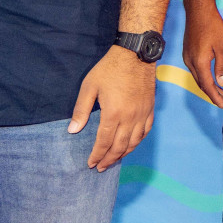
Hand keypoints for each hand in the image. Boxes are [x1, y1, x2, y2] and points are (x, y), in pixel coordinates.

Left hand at [69, 45, 156, 170]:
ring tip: (114, 160)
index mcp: (113, 114)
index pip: (104, 142)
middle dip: (109, 159)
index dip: (97, 155)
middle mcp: (129, 118)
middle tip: (100, 167)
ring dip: (123, 154)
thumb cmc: (109, 69)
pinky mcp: (149, 109)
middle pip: (119, 147)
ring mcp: (142, 114)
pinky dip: (138, 141)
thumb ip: (81, 110)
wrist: (135, 54)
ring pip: (134, 142)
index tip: (91, 164)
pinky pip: (145, 131)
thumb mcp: (89, 86)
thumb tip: (72, 130)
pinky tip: (132, 144)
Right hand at [184, 8, 222, 108]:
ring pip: (197, 77)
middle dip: (212, 94)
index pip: (207, 85)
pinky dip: (203, 77)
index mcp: (199, 62)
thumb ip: (221, 66)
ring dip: (207, 86)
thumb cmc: (212, 25)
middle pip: (201, 84)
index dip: (215, 97)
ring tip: (219, 92)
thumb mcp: (221, 47)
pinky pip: (194, 70)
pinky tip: (210, 77)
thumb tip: (222, 83)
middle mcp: (190, 62)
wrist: (198, 10)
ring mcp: (187, 57)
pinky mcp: (187, 52)